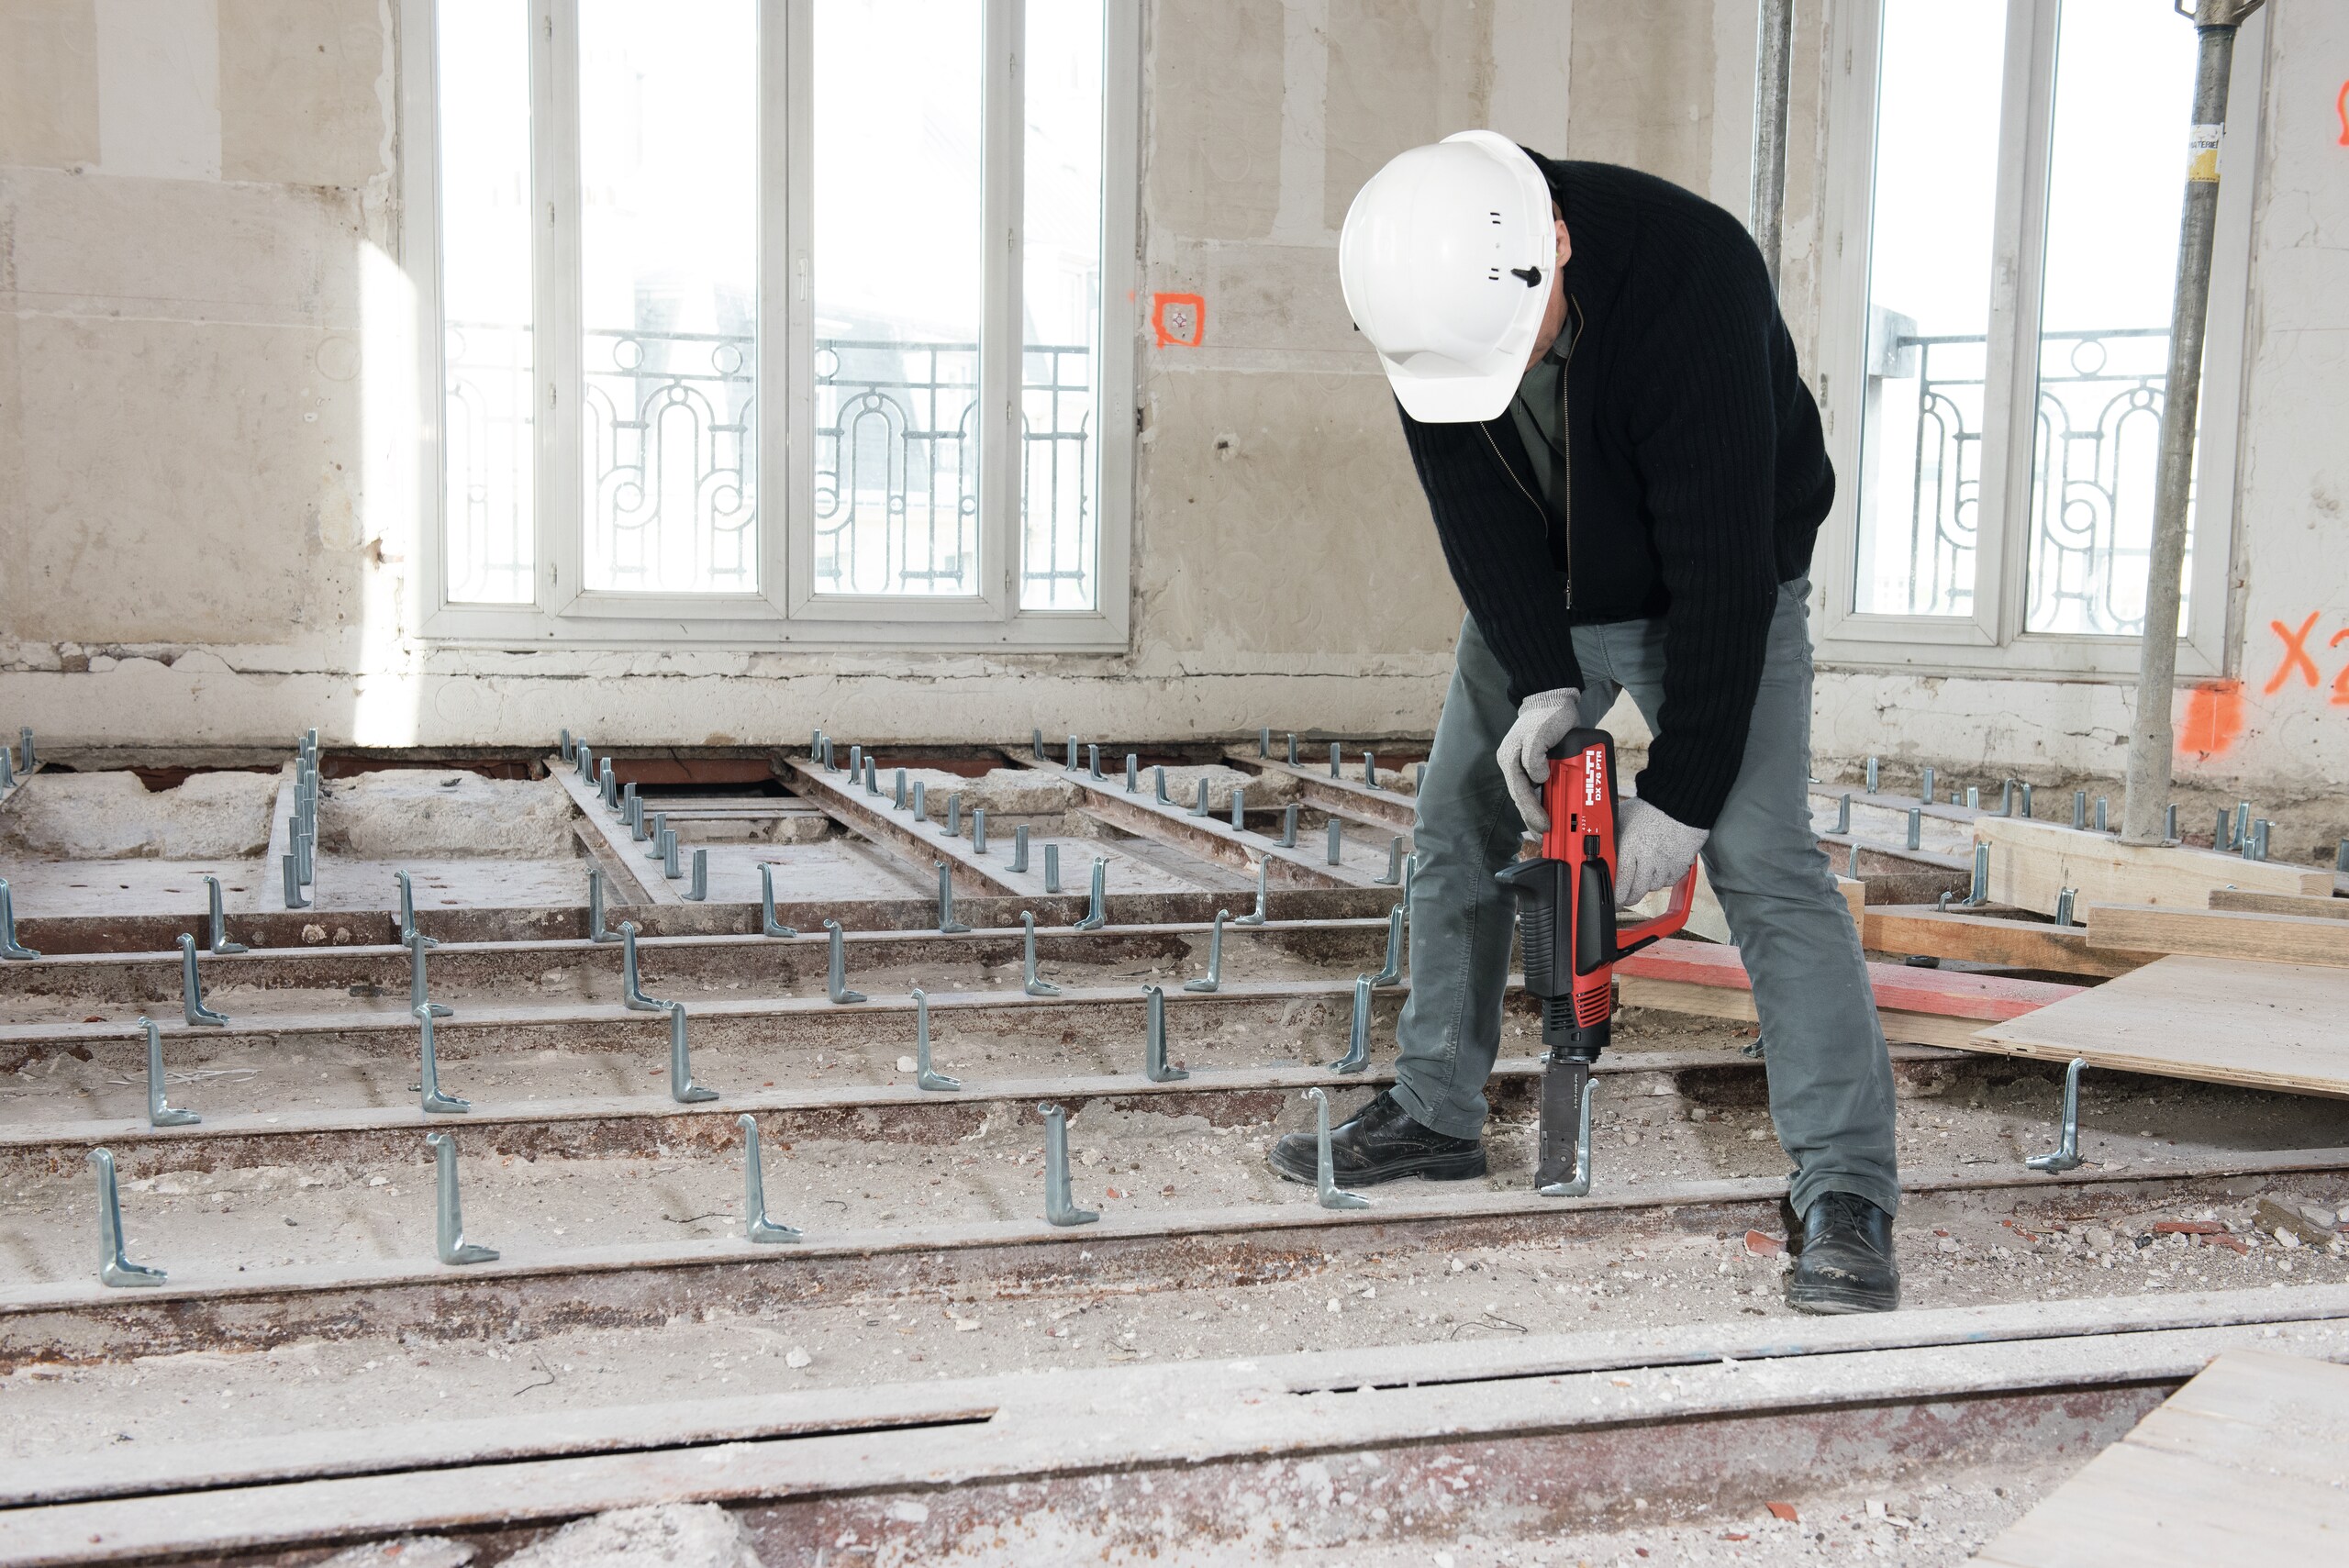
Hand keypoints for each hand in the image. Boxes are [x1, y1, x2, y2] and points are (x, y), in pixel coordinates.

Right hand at [1495, 687, 1582, 832]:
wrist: (1553, 699)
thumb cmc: (1546, 714)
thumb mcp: (1539, 734)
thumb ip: (1534, 757)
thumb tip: (1538, 777)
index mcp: (1510, 759)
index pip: (1519, 792)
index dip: (1531, 811)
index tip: (1544, 825)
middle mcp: (1514, 765)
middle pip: (1521, 798)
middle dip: (1532, 818)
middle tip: (1545, 835)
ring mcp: (1523, 765)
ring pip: (1528, 795)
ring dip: (1535, 813)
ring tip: (1545, 830)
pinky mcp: (1535, 764)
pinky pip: (1536, 788)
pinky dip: (1542, 801)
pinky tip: (1548, 811)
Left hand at [1614, 796, 1707, 907]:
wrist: (1680, 800)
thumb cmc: (1649, 806)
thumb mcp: (1623, 818)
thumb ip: (1613, 837)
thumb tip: (1602, 851)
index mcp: (1630, 847)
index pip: (1621, 883)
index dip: (1616, 897)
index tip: (1614, 902)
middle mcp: (1648, 858)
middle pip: (1637, 891)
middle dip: (1629, 898)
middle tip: (1626, 898)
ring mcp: (1666, 862)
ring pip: (1654, 887)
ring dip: (1648, 885)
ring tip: (1644, 875)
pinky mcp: (1682, 863)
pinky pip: (1671, 880)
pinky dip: (1665, 878)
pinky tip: (1660, 867)